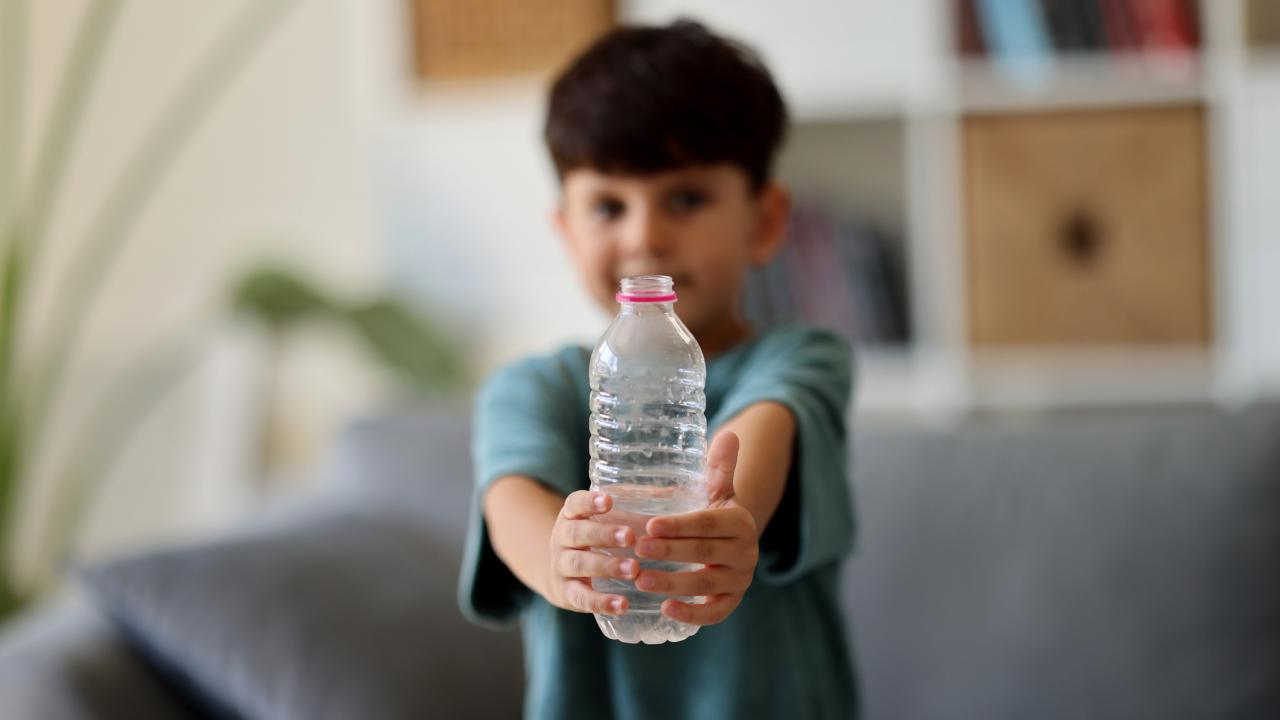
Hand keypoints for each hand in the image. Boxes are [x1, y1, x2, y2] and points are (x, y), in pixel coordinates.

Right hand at [546, 489, 640, 615]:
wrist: (562, 574)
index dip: (589, 502)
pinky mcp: (566, 593)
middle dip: (604, 535)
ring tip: (634, 569)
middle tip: (630, 537)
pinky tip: (622, 605)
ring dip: (607, 566)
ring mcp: (561, 566)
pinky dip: (601, 602)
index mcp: (571, 515)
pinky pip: (581, 598)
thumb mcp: (607, 520)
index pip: (575, 503)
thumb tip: (675, 491)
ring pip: (579, 564)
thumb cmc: (597, 539)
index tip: (609, 501)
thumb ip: (634, 505)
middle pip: (577, 533)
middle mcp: (561, 538)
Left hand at [634, 431, 758, 624]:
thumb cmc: (714, 514)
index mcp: (740, 522)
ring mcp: (740, 581)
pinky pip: (714, 613)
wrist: (733, 544)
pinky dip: (692, 615)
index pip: (708, 523)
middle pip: (705, 553)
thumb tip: (728, 434)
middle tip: (637, 550)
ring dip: (673, 583)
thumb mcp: (718, 490)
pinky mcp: (731, 603)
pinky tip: (665, 609)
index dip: (680, 525)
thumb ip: (720, 466)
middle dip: (670, 552)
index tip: (650, 525)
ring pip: (706, 585)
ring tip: (640, 580)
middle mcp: (746, 553)